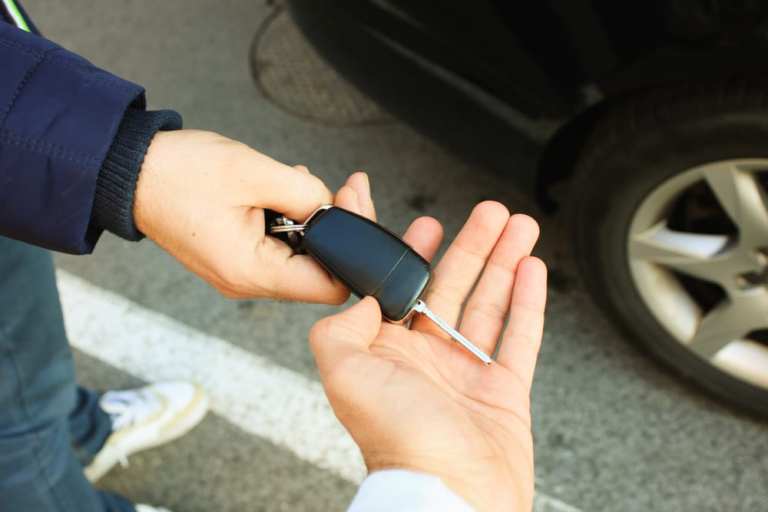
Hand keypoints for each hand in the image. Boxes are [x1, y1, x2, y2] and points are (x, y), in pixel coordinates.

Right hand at [133, 129, 373, 301]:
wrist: (126, 173)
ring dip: (309, 219)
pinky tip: (282, 189)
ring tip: (298, 181)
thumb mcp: (254, 173)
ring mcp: (239, 273)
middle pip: (318, 271)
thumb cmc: (180, 173)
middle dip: (333, 226)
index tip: (350, 206)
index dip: (350, 249)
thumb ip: (306, 194)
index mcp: (252, 272)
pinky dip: (287, 220)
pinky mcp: (234, 258)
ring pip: (299, 256)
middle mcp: (247, 283)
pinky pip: (277, 247)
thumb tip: (335, 210)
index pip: (330, 287)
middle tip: (341, 187)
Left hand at [309, 202, 545, 510]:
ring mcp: (464, 371)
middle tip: (486, 211)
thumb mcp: (346, 376)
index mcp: (383, 350)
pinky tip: (531, 269)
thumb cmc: (397, 442)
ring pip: (486, 302)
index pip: (387, 283)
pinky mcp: (502, 389)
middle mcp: (423, 356)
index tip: (387, 204)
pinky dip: (527, 302)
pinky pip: (518, 336)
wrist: (449, 494)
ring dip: (502, 260)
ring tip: (517, 224)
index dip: (390, 244)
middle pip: (448, 284)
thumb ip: (340, 328)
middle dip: (468, 244)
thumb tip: (364, 297)